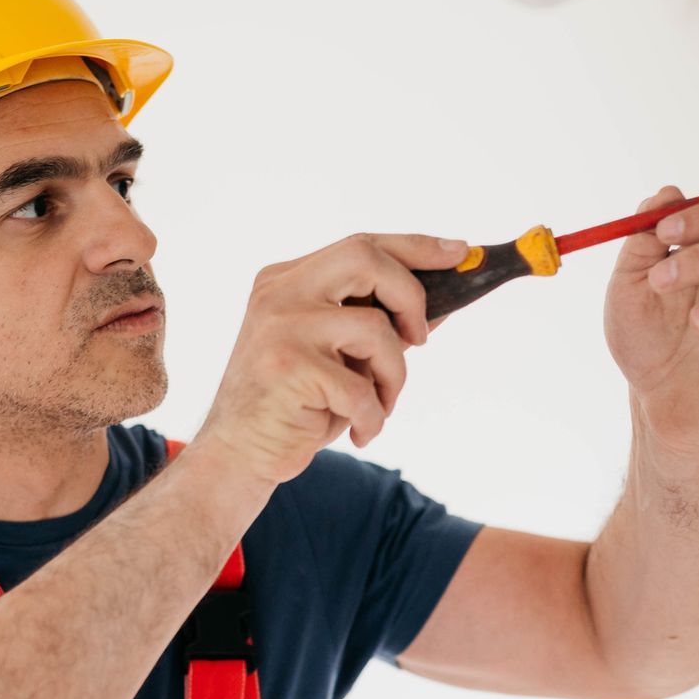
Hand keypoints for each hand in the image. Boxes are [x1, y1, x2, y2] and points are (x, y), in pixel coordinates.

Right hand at [195, 232, 468, 483]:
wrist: (238, 454)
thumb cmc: (297, 403)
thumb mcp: (340, 354)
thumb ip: (379, 322)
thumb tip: (444, 301)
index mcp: (288, 279)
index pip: (360, 244)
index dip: (416, 246)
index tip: (460, 251)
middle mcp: (280, 293)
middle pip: (365, 258)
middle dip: (410, 296)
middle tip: (419, 339)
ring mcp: (282, 327)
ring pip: (376, 330)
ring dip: (394, 377)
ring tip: (378, 405)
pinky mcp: (290, 368)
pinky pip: (362, 388)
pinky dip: (373, 417)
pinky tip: (359, 432)